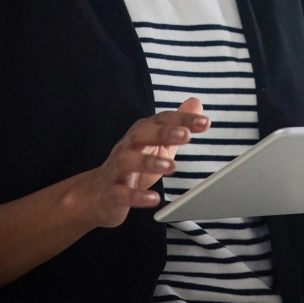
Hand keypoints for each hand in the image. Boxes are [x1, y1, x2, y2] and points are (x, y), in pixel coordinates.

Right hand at [70, 97, 209, 228]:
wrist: (98, 194)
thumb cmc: (135, 167)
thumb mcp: (159, 145)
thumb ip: (177, 126)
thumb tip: (196, 103)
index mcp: (142, 134)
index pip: (161, 120)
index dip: (182, 119)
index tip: (204, 122)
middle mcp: (127, 147)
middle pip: (142, 134)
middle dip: (163, 133)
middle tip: (186, 135)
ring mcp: (117, 169)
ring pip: (127, 161)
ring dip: (149, 162)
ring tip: (171, 167)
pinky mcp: (111, 193)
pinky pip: (121, 193)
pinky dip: (136, 196)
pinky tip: (154, 199)